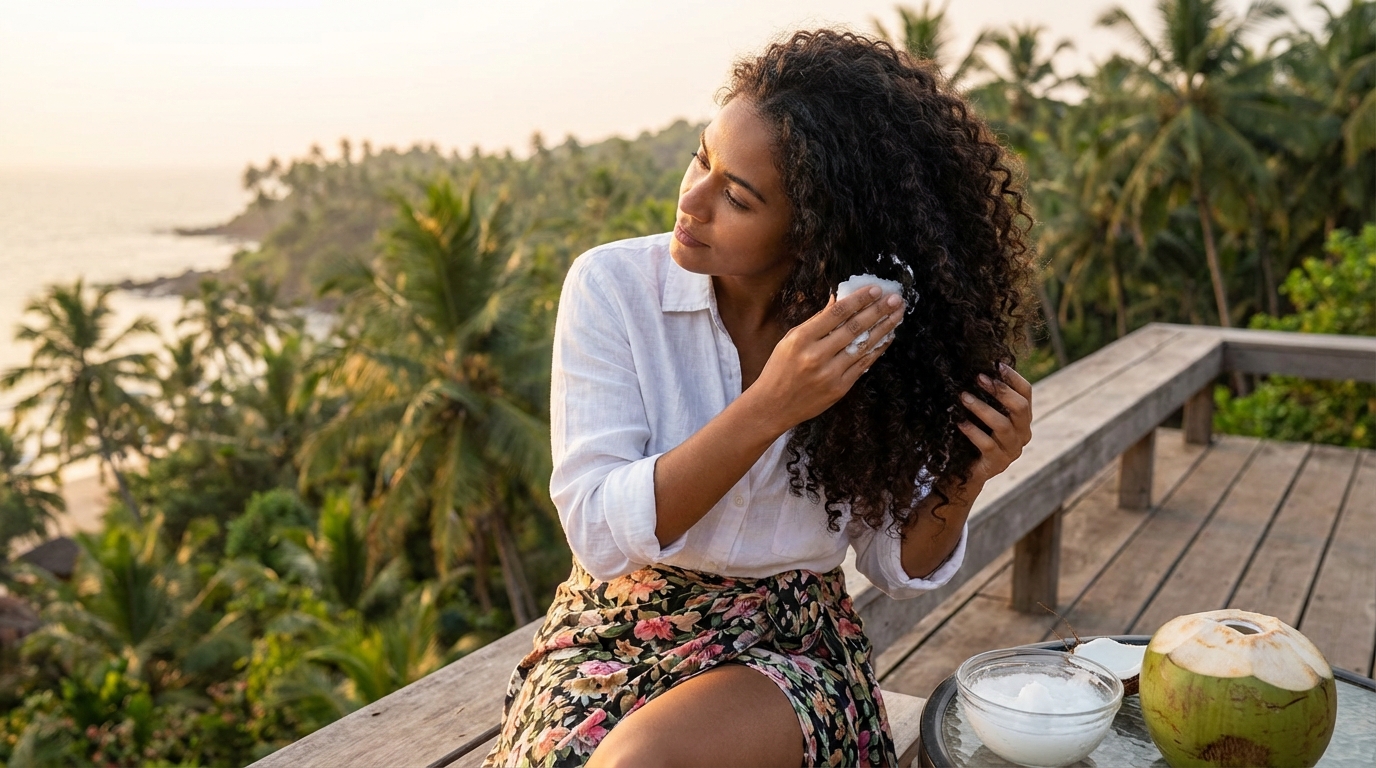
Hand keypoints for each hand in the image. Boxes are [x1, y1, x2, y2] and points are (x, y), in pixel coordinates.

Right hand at [748, 286, 904, 433]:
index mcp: (801, 339)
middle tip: (895, 299)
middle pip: (854, 328)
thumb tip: (838, 300)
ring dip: (884, 328)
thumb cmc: (780, 368)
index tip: (876, 289)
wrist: (774, 405)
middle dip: (878, 311)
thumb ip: (816, 321)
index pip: (836, 313)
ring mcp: (830, 374)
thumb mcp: (790, 339)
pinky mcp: (840, 388)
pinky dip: (877, 349)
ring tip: (898, 314)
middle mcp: (816, 356)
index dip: (859, 300)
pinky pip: (864, 364)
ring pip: (863, 346)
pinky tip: (887, 337)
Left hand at [957, 362, 1032, 486]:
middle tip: (979, 378)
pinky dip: (973, 432)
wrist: (968, 470)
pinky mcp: (998, 464)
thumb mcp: (986, 414)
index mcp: (1023, 418)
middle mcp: (1023, 434)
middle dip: (1000, 391)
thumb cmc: (977, 434)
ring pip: (1003, 426)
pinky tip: (961, 422)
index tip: (997, 364)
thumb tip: (979, 369)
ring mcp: (1012, 450)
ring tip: (964, 397)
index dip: (1014, 378)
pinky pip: (988, 445)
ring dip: (982, 408)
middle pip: (1020, 408)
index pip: (1027, 393)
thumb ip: (989, 397)